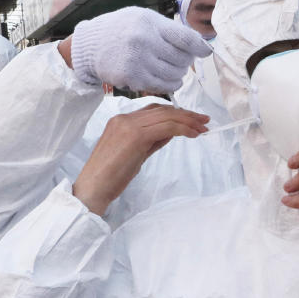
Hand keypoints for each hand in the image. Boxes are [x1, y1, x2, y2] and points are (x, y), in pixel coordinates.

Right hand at [69, 7, 212, 93]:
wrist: (90, 44)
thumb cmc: (121, 29)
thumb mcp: (143, 18)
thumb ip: (168, 29)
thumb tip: (198, 43)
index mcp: (150, 22)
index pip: (185, 38)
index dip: (200, 47)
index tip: (205, 52)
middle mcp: (144, 41)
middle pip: (182, 59)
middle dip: (185, 62)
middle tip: (180, 60)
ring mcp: (138, 61)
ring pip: (174, 75)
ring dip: (178, 75)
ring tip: (174, 70)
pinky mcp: (132, 78)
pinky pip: (162, 86)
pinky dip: (170, 85)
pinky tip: (169, 81)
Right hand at [73, 105, 208, 215]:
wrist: (94, 188)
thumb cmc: (111, 177)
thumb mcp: (134, 154)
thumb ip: (151, 141)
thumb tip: (171, 133)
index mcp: (121, 120)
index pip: (154, 110)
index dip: (175, 113)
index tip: (192, 119)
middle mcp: (124, 118)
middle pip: (162, 110)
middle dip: (186, 114)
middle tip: (204, 120)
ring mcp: (128, 125)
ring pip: (166, 116)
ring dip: (188, 121)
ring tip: (203, 128)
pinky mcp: (136, 136)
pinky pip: (166, 127)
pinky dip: (183, 129)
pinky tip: (193, 135)